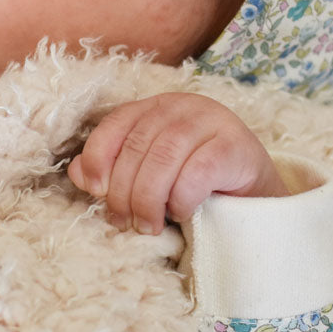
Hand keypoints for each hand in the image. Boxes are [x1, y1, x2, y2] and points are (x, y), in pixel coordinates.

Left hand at [67, 93, 287, 234]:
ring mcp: (211, 120)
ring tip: (149, 226)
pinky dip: (182, 198)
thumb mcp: (150, 174)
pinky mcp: (234, 144)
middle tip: (125, 223)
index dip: (97, 159)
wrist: (255, 191)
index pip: (115, 125)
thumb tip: (76, 174)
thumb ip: (114, 170)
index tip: (96, 192)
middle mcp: (181, 105)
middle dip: (124, 192)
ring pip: (164, 158)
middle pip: (137, 147)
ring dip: (149, 199)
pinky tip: (182, 212)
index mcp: (154, 108)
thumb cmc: (195, 183)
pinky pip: (197, 172)